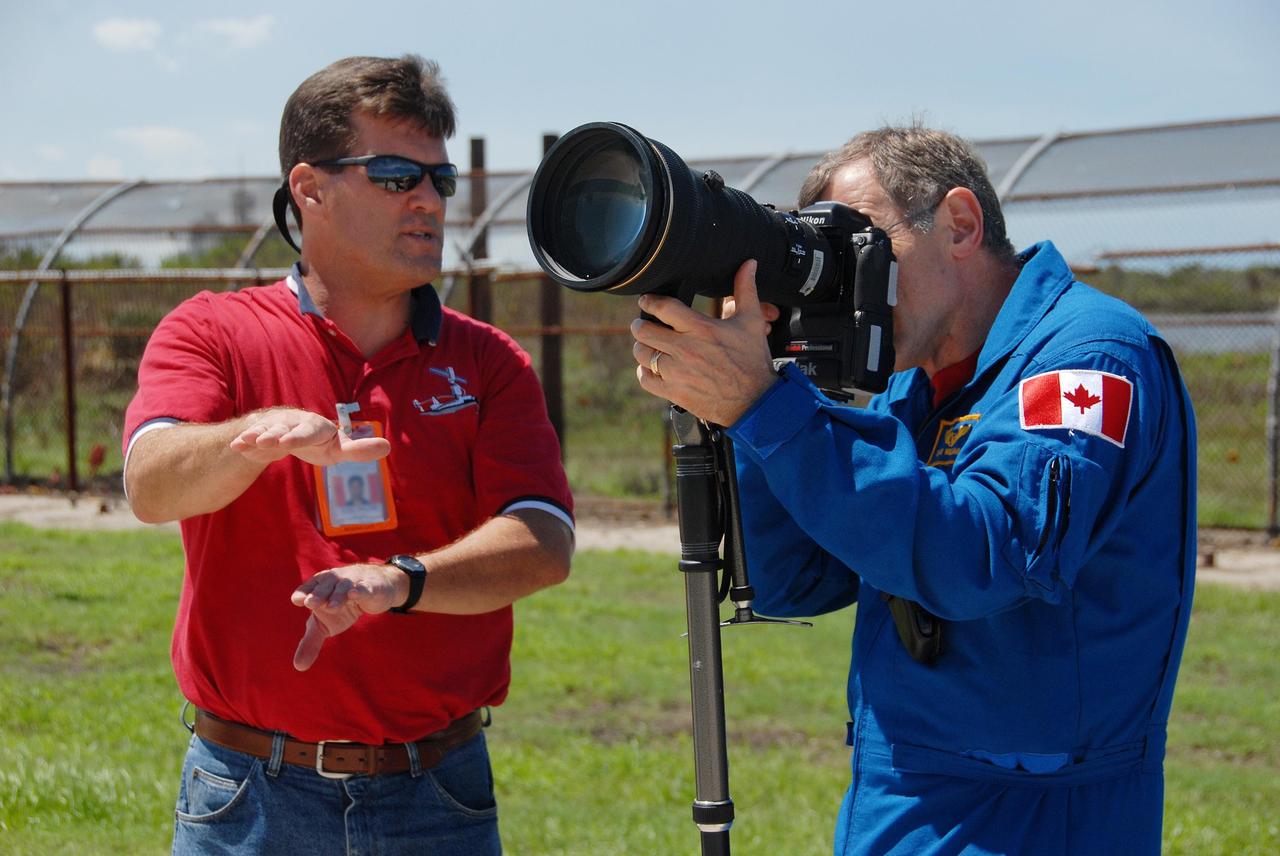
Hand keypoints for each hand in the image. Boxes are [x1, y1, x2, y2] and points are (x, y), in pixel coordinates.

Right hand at [229, 408, 390, 465]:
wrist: (286, 434)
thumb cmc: (318, 441)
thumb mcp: (338, 448)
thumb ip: (359, 449)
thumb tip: (388, 446)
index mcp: (315, 427)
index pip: (310, 432)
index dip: (301, 437)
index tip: (291, 442)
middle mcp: (294, 423)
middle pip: (285, 430)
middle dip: (277, 436)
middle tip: (271, 442)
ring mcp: (274, 427)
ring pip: (266, 431)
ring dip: (258, 436)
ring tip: (249, 442)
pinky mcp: (258, 433)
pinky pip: (250, 436)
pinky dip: (244, 441)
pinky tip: (237, 446)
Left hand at [289, 563, 408, 670]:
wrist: (376, 590)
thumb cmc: (344, 606)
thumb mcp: (326, 625)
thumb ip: (311, 643)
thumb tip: (298, 667)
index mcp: (319, 587)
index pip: (308, 587)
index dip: (303, 592)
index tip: (297, 600)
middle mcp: (334, 581)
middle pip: (324, 585)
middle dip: (318, 594)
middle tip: (310, 603)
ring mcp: (353, 582)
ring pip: (343, 587)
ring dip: (337, 596)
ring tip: (331, 607)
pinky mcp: (371, 587)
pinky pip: (365, 588)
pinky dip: (360, 590)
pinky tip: (354, 594)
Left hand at [631, 260, 778, 425]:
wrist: (756, 401)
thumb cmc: (753, 361)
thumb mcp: (751, 322)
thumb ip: (746, 291)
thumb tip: (749, 264)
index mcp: (702, 329)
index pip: (664, 308)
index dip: (649, 301)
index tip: (646, 300)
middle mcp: (686, 349)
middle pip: (644, 330)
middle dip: (641, 324)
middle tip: (644, 324)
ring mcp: (677, 372)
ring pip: (641, 354)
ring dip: (642, 347)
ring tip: (649, 345)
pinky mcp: (674, 392)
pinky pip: (645, 379)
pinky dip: (645, 372)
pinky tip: (653, 368)